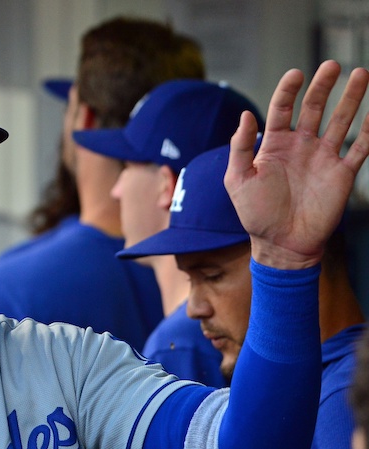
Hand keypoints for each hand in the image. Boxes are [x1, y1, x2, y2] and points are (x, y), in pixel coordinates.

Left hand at [225, 60, 368, 268]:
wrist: (280, 243)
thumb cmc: (255, 213)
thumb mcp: (238, 179)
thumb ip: (240, 147)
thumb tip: (245, 114)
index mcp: (274, 145)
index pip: (282, 109)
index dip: (288, 90)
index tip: (296, 73)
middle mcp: (300, 146)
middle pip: (313, 108)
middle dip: (323, 86)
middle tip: (332, 65)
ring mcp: (322, 158)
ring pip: (340, 121)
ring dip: (351, 98)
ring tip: (361, 73)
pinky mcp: (341, 174)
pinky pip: (360, 148)